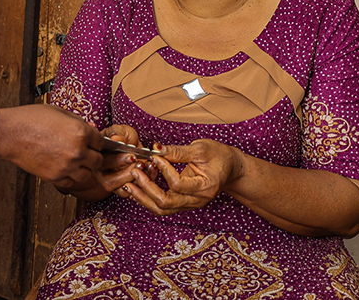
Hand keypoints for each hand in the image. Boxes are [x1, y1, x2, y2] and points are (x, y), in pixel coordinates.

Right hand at [0, 104, 102, 189]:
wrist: (10, 134)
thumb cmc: (31, 119)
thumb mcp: (59, 112)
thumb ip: (78, 123)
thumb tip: (89, 131)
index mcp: (81, 132)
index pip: (102, 142)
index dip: (98, 141)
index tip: (94, 143)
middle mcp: (78, 151)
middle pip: (99, 160)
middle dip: (94, 155)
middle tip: (86, 152)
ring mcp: (67, 166)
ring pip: (88, 175)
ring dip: (84, 168)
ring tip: (75, 161)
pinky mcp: (55, 177)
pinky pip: (72, 183)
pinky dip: (71, 177)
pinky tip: (64, 167)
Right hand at [95, 125, 157, 196]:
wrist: (132, 146)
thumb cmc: (123, 137)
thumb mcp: (120, 130)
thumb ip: (117, 133)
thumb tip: (115, 139)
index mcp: (98, 158)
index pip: (104, 163)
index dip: (119, 161)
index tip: (133, 156)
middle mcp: (102, 174)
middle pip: (111, 181)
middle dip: (129, 173)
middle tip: (142, 163)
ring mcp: (113, 184)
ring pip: (123, 189)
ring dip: (138, 180)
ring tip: (149, 166)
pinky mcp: (125, 189)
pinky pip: (134, 193)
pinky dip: (145, 183)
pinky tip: (152, 170)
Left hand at [123, 139, 241, 214]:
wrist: (230, 167)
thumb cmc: (218, 156)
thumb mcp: (200, 149)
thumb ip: (177, 151)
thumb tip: (156, 148)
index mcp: (205, 187)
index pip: (178, 184)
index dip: (164, 170)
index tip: (154, 156)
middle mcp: (196, 200)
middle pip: (166, 203)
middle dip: (147, 188)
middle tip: (134, 172)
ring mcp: (189, 204)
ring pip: (162, 209)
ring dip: (143, 198)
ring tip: (129, 184)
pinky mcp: (183, 202)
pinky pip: (163, 206)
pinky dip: (148, 198)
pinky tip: (136, 189)